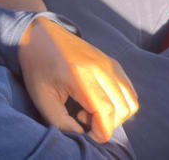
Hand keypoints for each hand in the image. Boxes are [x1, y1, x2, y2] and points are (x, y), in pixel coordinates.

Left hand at [18, 17, 137, 142]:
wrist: (42, 36)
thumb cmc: (38, 68)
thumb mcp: (41, 98)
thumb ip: (60, 121)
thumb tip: (81, 133)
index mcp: (81, 76)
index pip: (106, 112)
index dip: (100, 132)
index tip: (85, 133)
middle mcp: (101, 68)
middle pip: (121, 110)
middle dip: (106, 125)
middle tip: (81, 118)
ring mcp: (110, 64)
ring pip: (130, 102)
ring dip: (115, 115)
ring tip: (90, 110)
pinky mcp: (113, 64)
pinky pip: (129, 91)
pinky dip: (120, 104)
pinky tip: (97, 101)